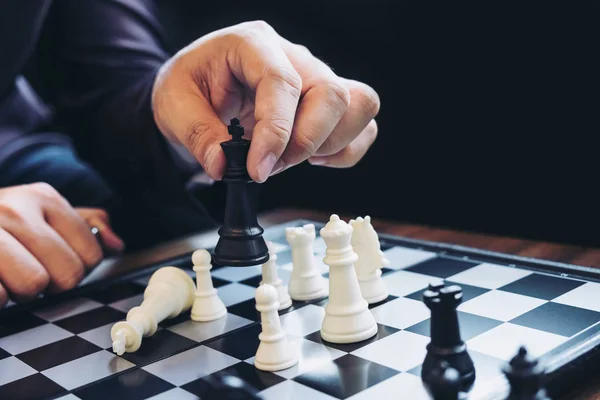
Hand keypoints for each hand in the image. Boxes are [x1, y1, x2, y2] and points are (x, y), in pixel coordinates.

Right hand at [0, 183, 123, 306]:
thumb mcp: (44, 211)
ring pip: (33, 285)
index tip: (55, 260)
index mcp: (43, 197)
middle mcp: (14, 209)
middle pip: (67, 274)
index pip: (90, 254)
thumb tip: (116, 245)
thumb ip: (87, 225)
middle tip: (29, 271)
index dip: (78, 267)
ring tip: (8, 276)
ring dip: (22, 291)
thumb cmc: (3, 223)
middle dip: (52, 282)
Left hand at [152, 20, 379, 182]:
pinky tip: (312, 157)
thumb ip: (197, 135)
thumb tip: (223, 166)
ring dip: (331, 144)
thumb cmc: (190, 86)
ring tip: (290, 159)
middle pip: (332, 93)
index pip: (282, 83)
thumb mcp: (173, 105)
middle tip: (270, 166)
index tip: (258, 169)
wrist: (200, 87)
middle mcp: (294, 56)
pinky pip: (362, 124)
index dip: (276, 132)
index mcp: (252, 44)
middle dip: (306, 141)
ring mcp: (316, 77)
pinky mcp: (327, 102)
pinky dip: (345, 149)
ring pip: (359, 105)